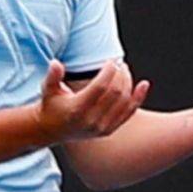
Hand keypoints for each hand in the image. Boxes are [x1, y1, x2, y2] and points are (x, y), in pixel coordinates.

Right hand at [34, 60, 149, 141]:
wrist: (50, 130)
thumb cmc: (51, 105)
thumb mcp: (48, 89)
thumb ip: (52, 76)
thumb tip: (55, 63)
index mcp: (77, 110)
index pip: (100, 87)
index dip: (109, 71)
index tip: (111, 61)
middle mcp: (91, 121)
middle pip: (115, 93)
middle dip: (120, 75)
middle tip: (118, 63)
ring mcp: (101, 128)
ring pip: (124, 102)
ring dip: (128, 83)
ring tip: (124, 69)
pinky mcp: (109, 130)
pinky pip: (128, 113)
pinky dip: (138, 98)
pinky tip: (144, 84)